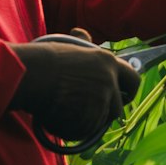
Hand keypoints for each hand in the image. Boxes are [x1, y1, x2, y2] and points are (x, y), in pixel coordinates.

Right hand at [9, 29, 141, 140]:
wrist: (31, 74)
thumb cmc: (46, 59)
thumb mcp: (70, 46)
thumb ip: (83, 43)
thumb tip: (82, 33)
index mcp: (108, 62)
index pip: (134, 80)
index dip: (130, 92)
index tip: (124, 97)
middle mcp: (109, 81)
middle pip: (118, 108)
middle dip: (106, 113)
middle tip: (89, 112)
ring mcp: (100, 101)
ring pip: (100, 122)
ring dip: (88, 121)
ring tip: (68, 112)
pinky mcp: (90, 118)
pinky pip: (86, 131)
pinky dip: (76, 130)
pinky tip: (62, 119)